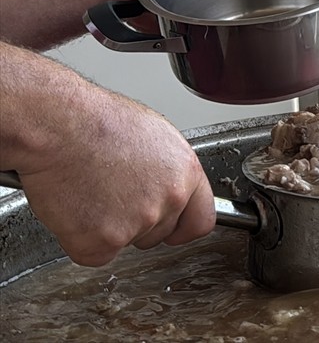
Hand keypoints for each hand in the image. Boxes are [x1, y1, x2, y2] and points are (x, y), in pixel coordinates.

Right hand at [17, 81, 215, 266]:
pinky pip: (94, 254)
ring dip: (109, 229)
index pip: (201, 219)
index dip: (183, 226)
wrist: (59, 126)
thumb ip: (169, 171)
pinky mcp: (102, 242)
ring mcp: (137, 224)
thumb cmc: (99, 122)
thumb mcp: (155, 137)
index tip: (173, 228)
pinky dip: (81, 238)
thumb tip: (167, 185)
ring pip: (127, 242)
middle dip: (138, 222)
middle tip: (112, 193)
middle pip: (160, 232)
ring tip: (92, 191)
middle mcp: (169, 200)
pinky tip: (76, 208)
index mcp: (187, 173)